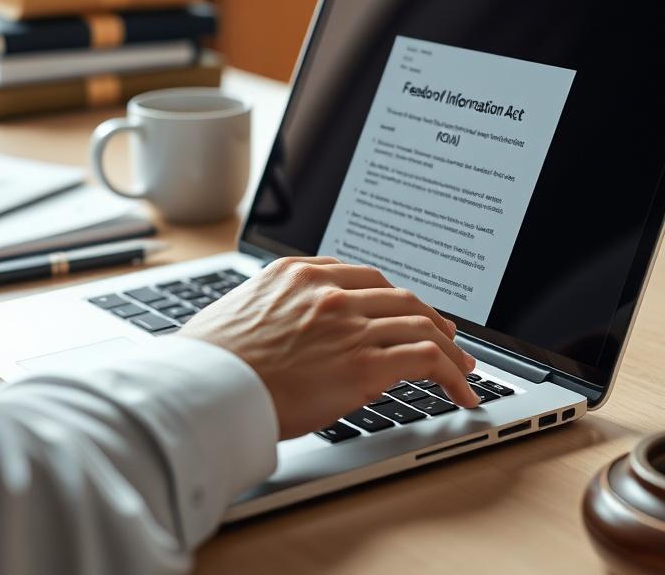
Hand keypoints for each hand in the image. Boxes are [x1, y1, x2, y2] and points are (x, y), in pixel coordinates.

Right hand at [179, 256, 479, 438]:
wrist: (201, 389)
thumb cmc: (209, 362)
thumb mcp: (243, 312)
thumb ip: (281, 310)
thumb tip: (300, 336)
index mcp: (299, 273)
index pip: (365, 278)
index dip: (393, 298)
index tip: (404, 312)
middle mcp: (330, 291)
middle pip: (400, 297)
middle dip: (429, 318)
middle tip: (446, 338)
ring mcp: (350, 324)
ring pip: (422, 324)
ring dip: (450, 349)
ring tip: (462, 368)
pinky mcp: (365, 363)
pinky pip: (426, 359)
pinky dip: (452, 373)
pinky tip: (461, 390)